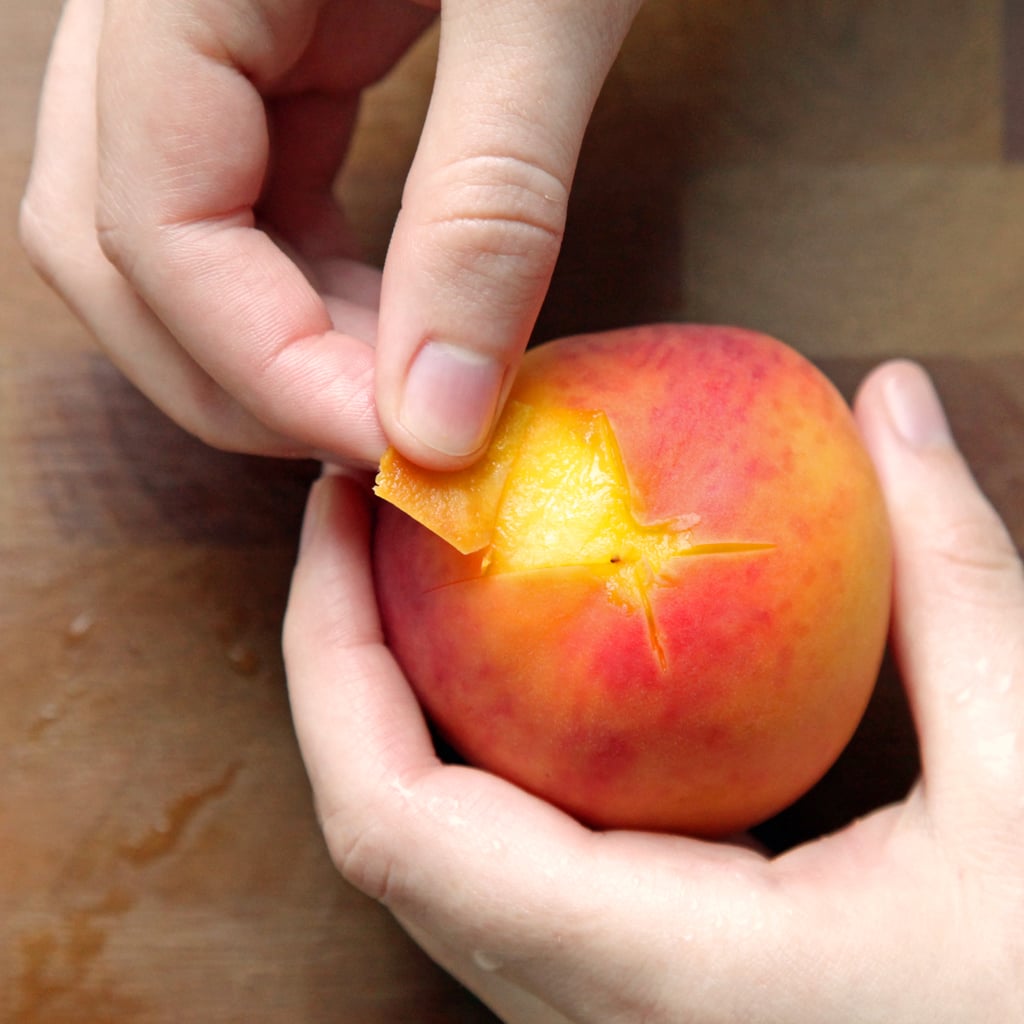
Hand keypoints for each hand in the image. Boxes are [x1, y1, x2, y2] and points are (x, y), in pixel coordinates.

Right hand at [20, 0, 641, 465]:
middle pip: (114, 252)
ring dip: (272, 345)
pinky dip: (309, 290)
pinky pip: (246, 205)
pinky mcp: (273, 51)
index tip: (399, 446)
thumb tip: (439, 418)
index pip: (151, 230)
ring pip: (165, 241)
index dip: (268, 367)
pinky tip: (396, 320)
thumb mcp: (544, 0)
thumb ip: (489, 209)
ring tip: (399, 386)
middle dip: (240, 377)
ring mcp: (203, 30)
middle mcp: (151, 7)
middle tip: (380, 439)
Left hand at [284, 360, 1023, 1021]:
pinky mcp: (623, 996)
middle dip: (344, 657)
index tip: (347, 507)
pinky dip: (472, 753)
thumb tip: (894, 410)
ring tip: (418, 567)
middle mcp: (585, 1014)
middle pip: (382, 831)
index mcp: (650, 973)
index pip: (395, 820)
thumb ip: (954, 588)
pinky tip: (517, 664)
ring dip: (395, 703)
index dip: (332, 651)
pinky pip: (496, 868)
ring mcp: (592, 1015)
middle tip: (372, 512)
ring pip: (427, 858)